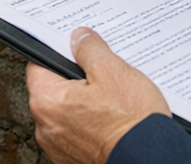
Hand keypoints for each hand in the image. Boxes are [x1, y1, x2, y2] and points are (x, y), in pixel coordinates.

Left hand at [27, 28, 171, 163]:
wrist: (151, 158)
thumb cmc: (130, 122)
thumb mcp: (112, 70)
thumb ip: (89, 49)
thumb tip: (80, 38)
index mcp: (47, 102)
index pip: (39, 64)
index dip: (59, 52)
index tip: (75, 50)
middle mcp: (46, 128)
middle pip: (55, 89)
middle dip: (76, 79)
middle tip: (102, 75)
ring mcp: (60, 146)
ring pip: (68, 111)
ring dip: (85, 103)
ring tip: (112, 100)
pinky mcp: (75, 158)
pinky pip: (78, 131)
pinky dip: (91, 124)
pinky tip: (112, 119)